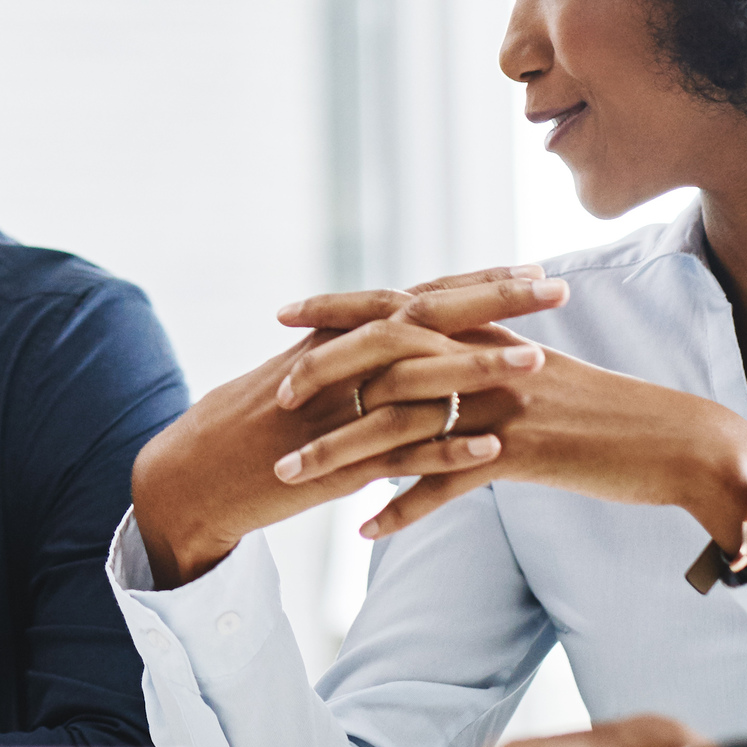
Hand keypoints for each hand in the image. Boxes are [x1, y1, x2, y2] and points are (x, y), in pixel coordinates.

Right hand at [129, 269, 568, 586]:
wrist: (189, 478)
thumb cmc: (241, 430)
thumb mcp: (293, 377)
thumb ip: (344, 356)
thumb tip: (393, 338)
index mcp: (334, 340)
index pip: (416, 298)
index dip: (474, 282)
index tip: (530, 268)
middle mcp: (338, 363)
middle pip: (426, 320)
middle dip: (495, 301)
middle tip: (557, 287)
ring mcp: (337, 413)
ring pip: (418, 382)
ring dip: (480, 371)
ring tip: (540, 365)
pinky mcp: (334, 465)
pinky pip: (398, 455)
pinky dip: (445, 450)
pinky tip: (492, 449)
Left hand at [282, 343, 746, 543]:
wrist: (678, 441)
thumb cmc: (608, 414)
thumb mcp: (540, 374)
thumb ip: (484, 362)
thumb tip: (431, 366)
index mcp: (490, 334)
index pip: (400, 309)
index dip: (341, 309)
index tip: (287, 315)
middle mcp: (490, 359)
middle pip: (388, 358)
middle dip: (325, 375)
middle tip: (277, 397)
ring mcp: (503, 404)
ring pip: (404, 425)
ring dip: (341, 455)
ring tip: (291, 479)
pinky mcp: (522, 452)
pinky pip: (446, 484)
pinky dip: (403, 508)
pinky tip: (365, 530)